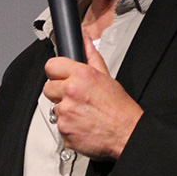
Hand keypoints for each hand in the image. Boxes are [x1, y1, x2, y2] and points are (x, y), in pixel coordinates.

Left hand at [43, 35, 142, 159]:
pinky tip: (82, 123)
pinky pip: (58, 125)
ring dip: (64, 110)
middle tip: (75, 97)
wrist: (128, 134)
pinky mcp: (63, 130)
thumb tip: (85, 41)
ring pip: (53, 107)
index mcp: (80, 76)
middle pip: (47, 87)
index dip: (56, 72)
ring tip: (83, 112)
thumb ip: (91, 57)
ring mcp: (65, 112)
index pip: (51, 66)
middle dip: (59, 92)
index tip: (61, 77)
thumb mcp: (107, 77)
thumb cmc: (120, 109)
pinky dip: (68, 126)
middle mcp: (70, 92)